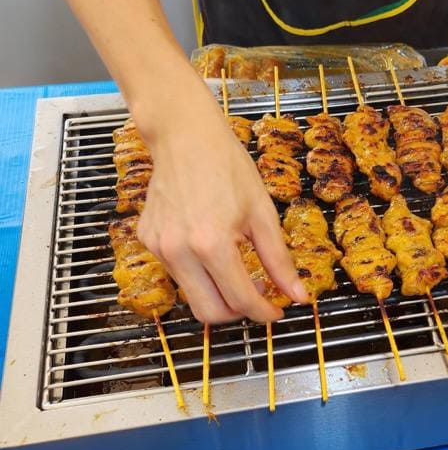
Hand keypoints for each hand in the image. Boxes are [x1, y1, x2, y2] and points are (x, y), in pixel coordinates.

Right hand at [136, 88, 306, 322]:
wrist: (184, 136)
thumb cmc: (227, 167)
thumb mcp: (262, 213)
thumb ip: (279, 260)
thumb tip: (298, 295)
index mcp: (212, 243)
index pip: (241, 300)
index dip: (264, 313)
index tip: (276, 312)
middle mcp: (179, 251)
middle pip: (210, 313)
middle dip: (238, 313)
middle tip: (257, 298)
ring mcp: (159, 248)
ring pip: (191, 297)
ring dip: (218, 295)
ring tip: (237, 271)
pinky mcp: (148, 241)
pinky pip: (177, 275)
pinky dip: (199, 275)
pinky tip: (211, 252)